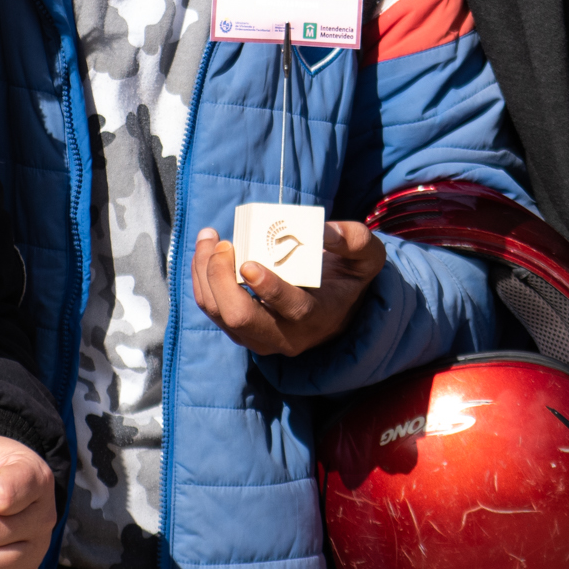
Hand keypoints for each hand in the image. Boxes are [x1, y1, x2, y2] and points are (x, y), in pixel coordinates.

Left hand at [188, 220, 384, 356]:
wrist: (335, 307)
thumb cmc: (348, 276)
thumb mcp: (366, 256)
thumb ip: (353, 239)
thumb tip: (321, 231)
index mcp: (319, 316)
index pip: (292, 309)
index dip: (268, 288)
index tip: (249, 262)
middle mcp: (286, 336)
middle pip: (241, 318)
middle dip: (221, 278)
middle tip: (223, 243)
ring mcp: (259, 338)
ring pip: (219, 314)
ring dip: (205, 274)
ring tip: (209, 238)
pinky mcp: (240, 332)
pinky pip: (211, 309)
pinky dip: (201, 279)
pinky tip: (206, 251)